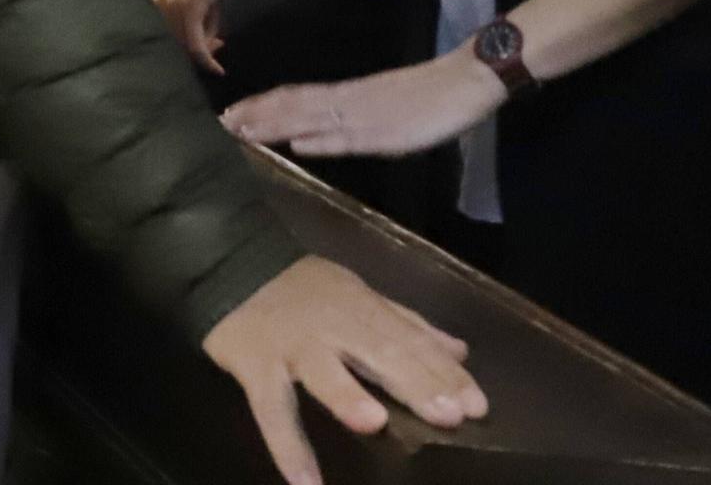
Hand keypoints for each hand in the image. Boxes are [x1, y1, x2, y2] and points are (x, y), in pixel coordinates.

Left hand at [153, 0, 248, 71]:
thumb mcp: (198, 9)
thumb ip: (193, 33)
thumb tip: (203, 62)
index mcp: (152, 1)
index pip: (158, 41)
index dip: (178, 55)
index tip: (199, 58)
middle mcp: (156, 3)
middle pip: (171, 47)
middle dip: (195, 53)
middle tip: (216, 47)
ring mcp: (171, 4)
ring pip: (185, 47)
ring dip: (206, 47)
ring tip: (218, 26)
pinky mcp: (189, 7)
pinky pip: (195, 43)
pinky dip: (206, 58)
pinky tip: (217, 70)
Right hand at [202, 255, 486, 484]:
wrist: (232, 264)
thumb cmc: (304, 290)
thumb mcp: (360, 297)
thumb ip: (408, 325)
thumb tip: (460, 350)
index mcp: (362, 307)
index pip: (410, 340)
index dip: (444, 372)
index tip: (478, 404)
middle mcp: (333, 324)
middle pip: (377, 352)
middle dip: (415, 382)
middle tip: (450, 414)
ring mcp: (293, 345)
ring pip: (322, 370)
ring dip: (346, 395)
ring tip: (376, 423)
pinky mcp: (256, 365)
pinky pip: (272, 410)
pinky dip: (287, 448)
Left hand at [223, 51, 503, 159]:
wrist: (464, 81)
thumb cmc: (427, 94)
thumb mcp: (379, 105)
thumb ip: (343, 121)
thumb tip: (303, 138)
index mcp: (348, 94)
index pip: (295, 98)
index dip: (261, 106)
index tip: (230, 114)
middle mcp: (349, 102)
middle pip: (294, 106)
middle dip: (256, 116)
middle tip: (219, 124)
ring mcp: (367, 116)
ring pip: (313, 119)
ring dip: (277, 125)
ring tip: (243, 131)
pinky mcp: (387, 133)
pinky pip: (351, 137)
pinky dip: (323, 141)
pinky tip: (299, 146)